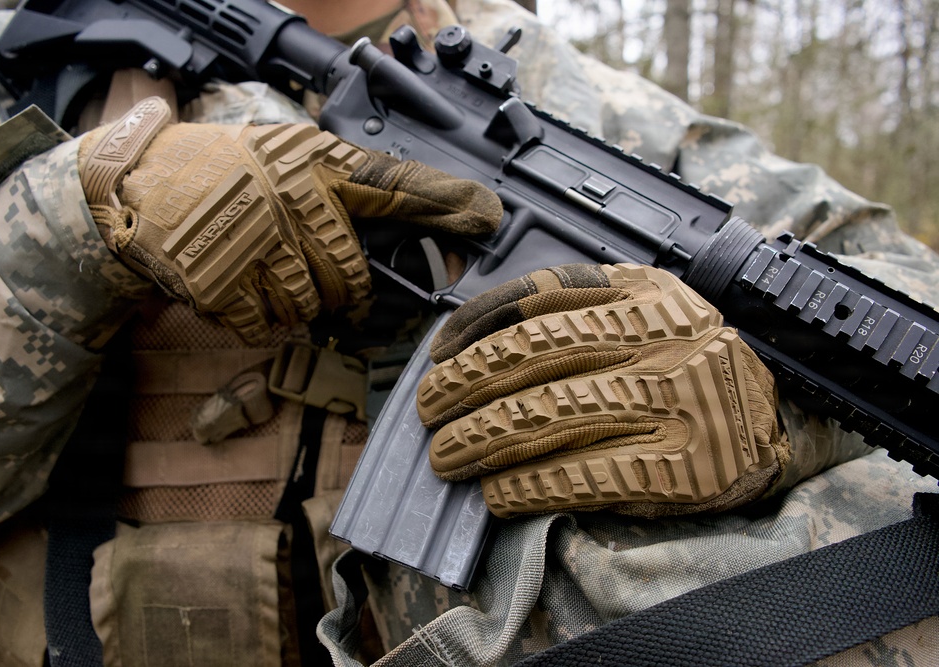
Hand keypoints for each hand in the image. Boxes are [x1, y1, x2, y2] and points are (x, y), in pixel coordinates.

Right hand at [78, 97, 500, 344]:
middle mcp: (288, 200)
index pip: (390, 183)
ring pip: (310, 306)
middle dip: (341, 290)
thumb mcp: (283, 157)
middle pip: (351, 276)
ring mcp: (255, 244)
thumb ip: (338, 187)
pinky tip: (235, 285)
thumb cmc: (221, 174)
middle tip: (312, 273)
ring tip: (262, 269)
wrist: (134, 186)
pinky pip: (265, 327)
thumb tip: (400, 227)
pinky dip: (255, 317)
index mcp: (309, 163)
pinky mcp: (221, 284)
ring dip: (293, 302)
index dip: (443, 203)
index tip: (487, 218)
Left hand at [416, 263, 786, 517]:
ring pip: (551, 419)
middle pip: (534, 360)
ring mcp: (673, 404)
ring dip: (484, 441)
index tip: (438, 356)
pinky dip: (532, 487)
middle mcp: (658, 342)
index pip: (539, 299)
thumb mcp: (643, 308)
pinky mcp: (681, 469)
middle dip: (466, 388)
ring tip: (448, 458)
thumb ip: (572, 304)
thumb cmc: (685, 360)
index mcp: (642, 295)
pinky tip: (498, 494)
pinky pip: (587, 477)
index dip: (476, 328)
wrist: (770, 418)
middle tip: (429, 413)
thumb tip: (473, 338)